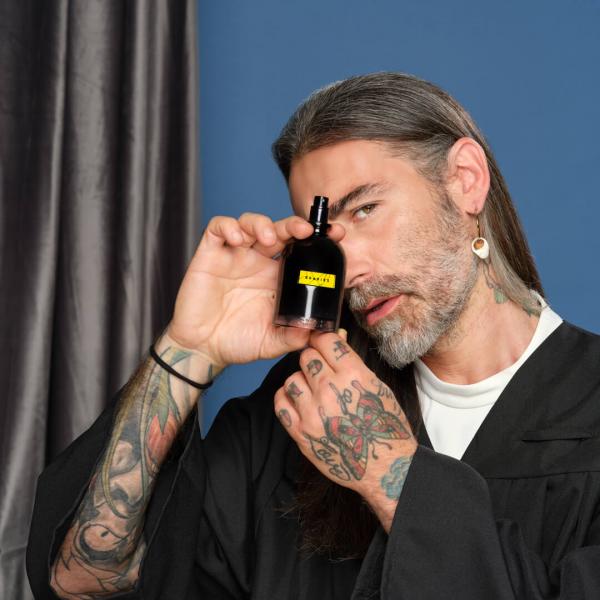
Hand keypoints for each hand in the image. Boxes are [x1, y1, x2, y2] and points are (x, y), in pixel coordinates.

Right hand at [165, 212, 344, 370]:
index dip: (317, 239)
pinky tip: (237, 240)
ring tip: (268, 239)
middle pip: (279, 230)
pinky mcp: (210, 255)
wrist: (203, 349)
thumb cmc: (237, 342)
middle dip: (294, 224)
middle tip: (305, 230)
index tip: (335, 235)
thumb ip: (294, 337)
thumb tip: (315, 331)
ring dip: (262, 223)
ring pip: (250, 223)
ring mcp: (234, 256)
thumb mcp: (273, 342)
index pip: (300, 249)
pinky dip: (229, 226)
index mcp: (277, 278)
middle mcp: (258, 263)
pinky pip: (218, 228)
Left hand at [274, 330, 417, 529]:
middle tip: (320, 371)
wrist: (385, 466)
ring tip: (312, 390)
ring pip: (291, 378)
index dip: (323, 340)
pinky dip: (287, 398)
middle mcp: (330, 392)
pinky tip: (299, 402)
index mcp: (353, 376)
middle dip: (313, 360)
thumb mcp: (377, 386)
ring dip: (300, 381)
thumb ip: (352, 362)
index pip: (325, 341)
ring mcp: (313, 413)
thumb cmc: (384, 425)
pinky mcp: (301, 433)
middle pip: (306, 357)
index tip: (323, 345)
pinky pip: (280, 403)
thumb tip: (335, 338)